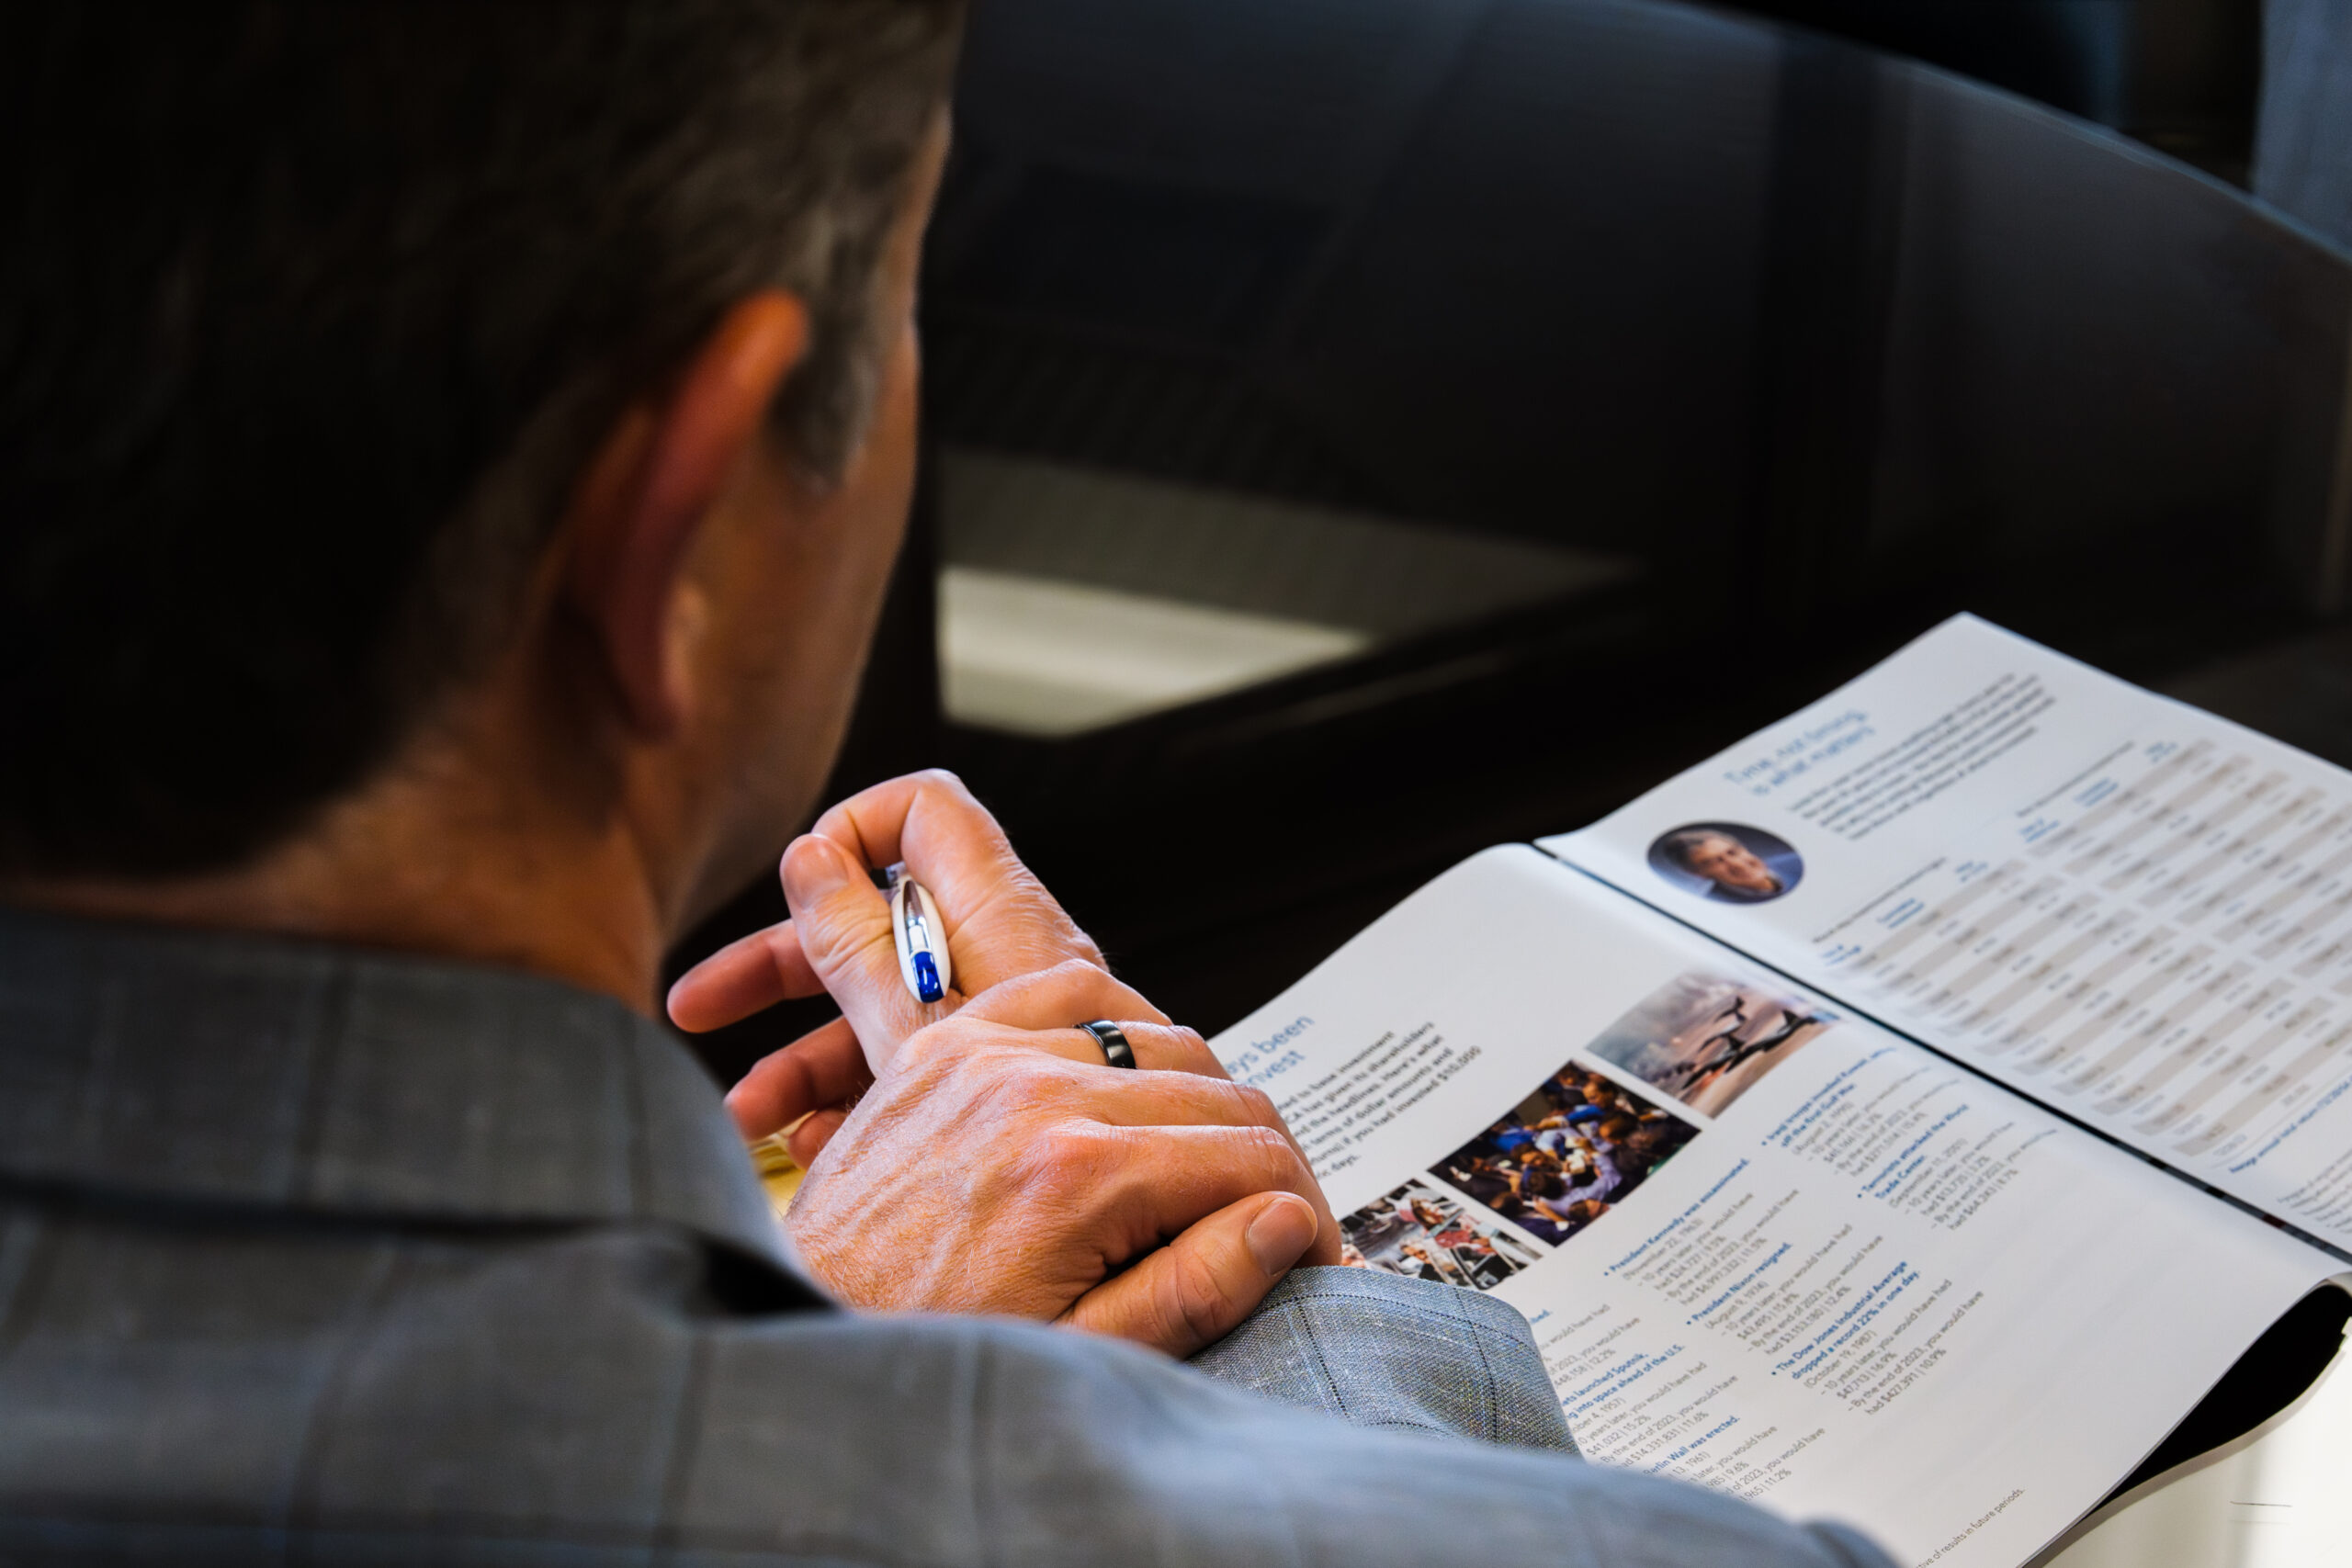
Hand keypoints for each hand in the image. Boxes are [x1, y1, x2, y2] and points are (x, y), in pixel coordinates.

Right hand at [669, 770, 1103, 1161]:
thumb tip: (817, 856)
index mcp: (1007, 934)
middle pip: (883, 927)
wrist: (1091, 1291)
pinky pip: (925, 1082)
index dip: (856, 827)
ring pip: (891, 1012)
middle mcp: (1014, 974)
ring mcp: (1015, 1041)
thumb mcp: (922, 1056)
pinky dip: (860, 1105)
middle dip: (784, 965)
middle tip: (696, 1006)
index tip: (799, 883)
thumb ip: (870, 951)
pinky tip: (811, 1150)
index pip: (930, 816)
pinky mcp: (1016, 1105)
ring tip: (743, 1118)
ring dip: (803, 1055)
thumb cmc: (1028, 1180)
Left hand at [786, 959, 1342, 1356]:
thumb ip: (1194, 1285)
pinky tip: (1128, 1085)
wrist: (799, 1328)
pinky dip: (1118, 1025)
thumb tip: (1286, 1218)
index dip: (1304, 1208)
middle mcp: (1037, 1092)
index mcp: (1078, 1175)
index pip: (1254, 1156)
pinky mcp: (949, 1043)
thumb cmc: (934, 1352)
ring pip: (1158, 1035)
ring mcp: (988, 1054)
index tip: (1308, 1249)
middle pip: (1219, 1090)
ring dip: (1199, 1094)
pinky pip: (1068, 990)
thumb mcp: (1081, 1355)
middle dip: (1263, 1157)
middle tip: (1267, 1217)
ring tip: (1202, 1165)